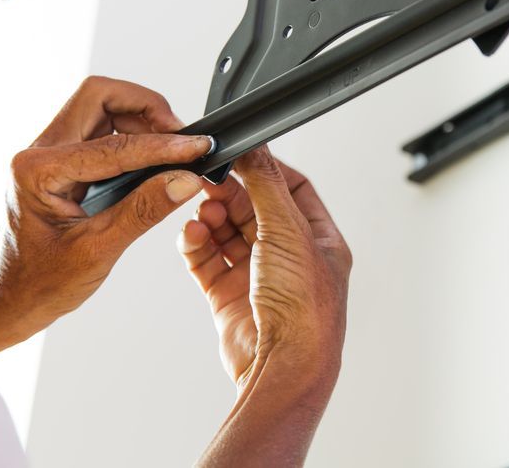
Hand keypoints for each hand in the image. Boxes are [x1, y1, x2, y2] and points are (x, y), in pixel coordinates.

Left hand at [0, 76, 211, 363]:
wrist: (10, 301)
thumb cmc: (40, 284)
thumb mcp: (98, 251)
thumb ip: (144, 210)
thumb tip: (185, 180)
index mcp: (38, 172)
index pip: (114, 145)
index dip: (162, 146)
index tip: (196, 147)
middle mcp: (37, 152)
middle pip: (98, 96)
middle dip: (145, 105)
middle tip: (179, 134)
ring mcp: (46, 153)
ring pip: (100, 106)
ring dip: (140, 118)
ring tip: (171, 148)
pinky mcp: (59, 160)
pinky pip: (99, 128)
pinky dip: (131, 133)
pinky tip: (152, 157)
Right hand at [178, 147, 350, 467]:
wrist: (283, 365)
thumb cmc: (304, 305)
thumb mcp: (288, 230)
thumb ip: (266, 184)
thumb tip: (255, 144)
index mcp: (318, 239)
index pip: (291, 189)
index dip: (264, 171)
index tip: (238, 156)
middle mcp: (290, 256)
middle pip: (253, 208)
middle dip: (229, 193)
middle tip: (207, 179)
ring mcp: (258, 276)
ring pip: (226, 232)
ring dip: (210, 218)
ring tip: (201, 211)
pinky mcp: (228, 296)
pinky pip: (206, 260)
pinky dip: (195, 245)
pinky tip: (191, 235)